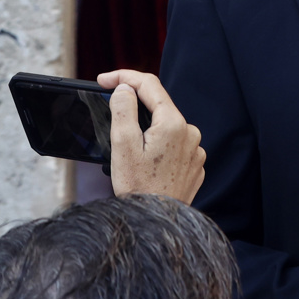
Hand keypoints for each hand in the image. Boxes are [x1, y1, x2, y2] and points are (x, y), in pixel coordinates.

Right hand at [98, 70, 204, 202]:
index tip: (104, 79)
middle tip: (110, 104)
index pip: (149, 85)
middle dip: (135, 102)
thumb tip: (125, 89)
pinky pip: (175, 144)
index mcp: (173, 123)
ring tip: (127, 143)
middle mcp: (190, 133)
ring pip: (167, 126)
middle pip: (159, 105)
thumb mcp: (122, 145)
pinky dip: (159, 144)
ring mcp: (195, 149)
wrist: (157, 221)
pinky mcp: (194, 164)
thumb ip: (123, 110)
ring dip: (147, 126)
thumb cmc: (138, 187)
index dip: (124, 77)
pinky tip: (145, 158)